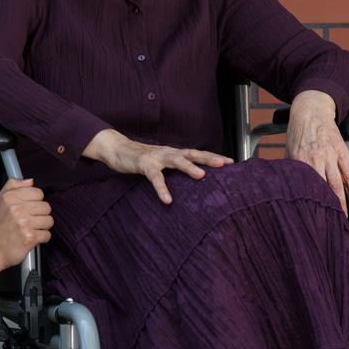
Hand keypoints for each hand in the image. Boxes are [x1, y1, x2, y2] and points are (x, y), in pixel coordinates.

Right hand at [0, 178, 52, 270]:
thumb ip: (12, 186)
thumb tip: (30, 181)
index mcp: (10, 197)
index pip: (38, 193)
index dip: (35, 201)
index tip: (29, 208)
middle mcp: (17, 209)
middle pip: (46, 206)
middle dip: (40, 215)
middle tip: (30, 220)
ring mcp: (24, 223)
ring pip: (49, 220)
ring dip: (42, 227)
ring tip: (32, 229)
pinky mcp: (29, 237)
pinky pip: (47, 234)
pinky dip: (42, 238)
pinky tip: (31, 238)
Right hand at [84, 129, 231, 204]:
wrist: (117, 149)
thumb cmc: (141, 159)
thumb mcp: (161, 162)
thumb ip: (174, 168)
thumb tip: (191, 179)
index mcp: (174, 153)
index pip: (197, 153)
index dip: (213, 156)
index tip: (231, 162)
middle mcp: (169, 152)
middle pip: (192, 153)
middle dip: (209, 158)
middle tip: (224, 164)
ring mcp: (156, 157)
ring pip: (176, 160)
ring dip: (189, 167)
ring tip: (201, 175)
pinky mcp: (144, 164)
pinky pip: (155, 177)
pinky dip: (162, 188)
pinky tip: (167, 199)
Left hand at [285, 90, 348, 213]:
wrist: (311, 111)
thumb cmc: (297, 133)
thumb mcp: (288, 150)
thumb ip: (287, 169)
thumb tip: (280, 187)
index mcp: (300, 160)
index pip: (304, 187)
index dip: (308, 204)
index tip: (310, 218)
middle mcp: (315, 159)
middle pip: (322, 189)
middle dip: (325, 208)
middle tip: (328, 224)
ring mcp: (331, 155)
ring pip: (337, 184)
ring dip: (341, 203)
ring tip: (342, 218)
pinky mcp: (342, 151)